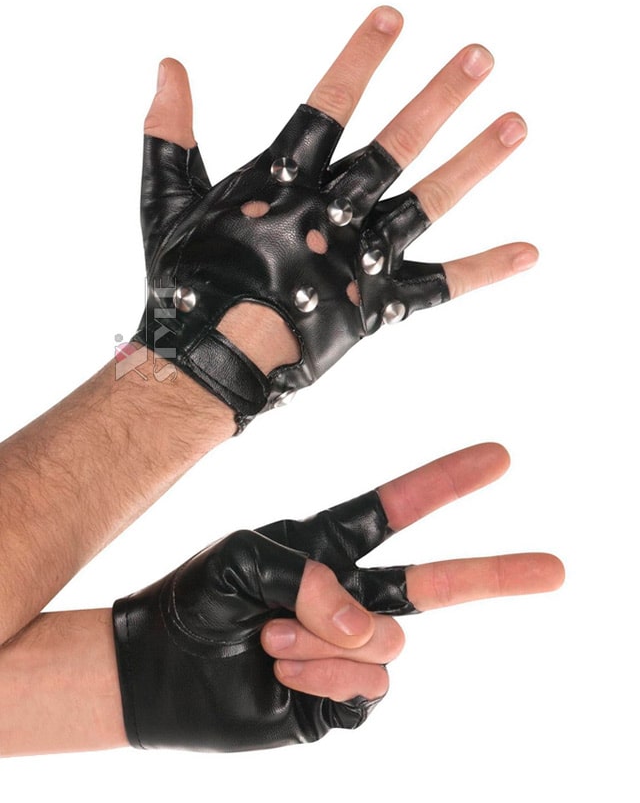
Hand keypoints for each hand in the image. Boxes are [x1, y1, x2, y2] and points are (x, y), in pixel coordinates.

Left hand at [112, 444, 562, 751]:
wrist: (161, 670)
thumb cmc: (199, 598)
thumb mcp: (244, 560)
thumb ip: (311, 578)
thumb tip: (370, 627)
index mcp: (330, 546)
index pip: (400, 508)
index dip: (449, 483)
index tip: (498, 459)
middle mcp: (350, 595)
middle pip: (438, 584)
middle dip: (497, 574)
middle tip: (556, 569)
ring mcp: (349, 647)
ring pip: (387, 643)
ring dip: (324, 643)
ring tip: (270, 640)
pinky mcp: (339, 696)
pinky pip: (367, 687)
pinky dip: (324, 678)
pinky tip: (283, 674)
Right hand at [137, 7, 536, 429]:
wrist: (210, 360)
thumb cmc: (185, 282)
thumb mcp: (166, 200)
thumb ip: (170, 132)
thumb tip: (168, 67)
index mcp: (283, 182)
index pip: (327, 104)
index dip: (360, 58)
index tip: (395, 18)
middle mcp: (334, 211)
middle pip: (396, 144)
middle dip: (440, 98)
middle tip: (482, 57)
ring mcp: (362, 257)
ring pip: (429, 201)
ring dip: (475, 161)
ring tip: (518, 124)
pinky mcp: (380, 303)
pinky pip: (441, 285)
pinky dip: (486, 269)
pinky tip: (530, 251)